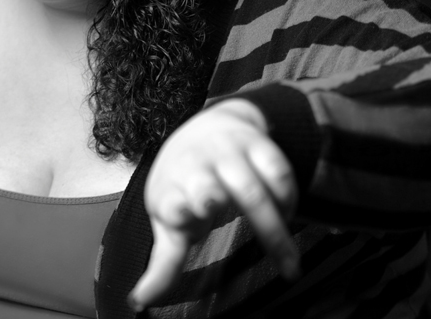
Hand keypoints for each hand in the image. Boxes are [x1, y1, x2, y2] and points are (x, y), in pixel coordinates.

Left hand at [128, 99, 300, 310]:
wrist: (207, 129)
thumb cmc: (186, 185)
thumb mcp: (170, 220)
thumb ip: (164, 264)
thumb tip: (141, 301)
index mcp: (172, 190)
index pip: (170, 203)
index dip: (175, 212)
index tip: (180, 222)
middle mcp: (197, 168)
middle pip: (207, 191)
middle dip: (212, 202)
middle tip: (225, 224)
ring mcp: (227, 153)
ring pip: (251, 190)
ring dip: (273, 228)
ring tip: (288, 263)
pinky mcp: (257, 143)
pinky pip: (279, 171)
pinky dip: (289, 199)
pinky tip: (289, 217)